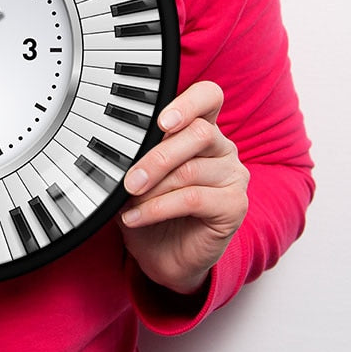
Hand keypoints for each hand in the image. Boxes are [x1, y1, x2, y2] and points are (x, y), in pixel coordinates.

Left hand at [118, 81, 248, 294]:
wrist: (162, 255)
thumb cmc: (151, 206)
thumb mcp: (139, 173)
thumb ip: (137, 151)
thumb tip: (115, 144)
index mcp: (201, 128)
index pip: (209, 96)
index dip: (188, 103)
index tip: (161, 121)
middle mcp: (222, 147)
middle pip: (198, 132)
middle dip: (156, 157)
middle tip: (129, 179)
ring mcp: (233, 175)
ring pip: (191, 168)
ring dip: (153, 186)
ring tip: (129, 201)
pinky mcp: (235, 205)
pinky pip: (193, 198)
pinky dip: (158, 207)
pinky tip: (136, 217)